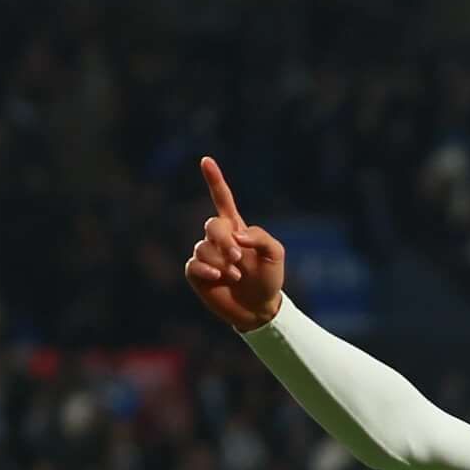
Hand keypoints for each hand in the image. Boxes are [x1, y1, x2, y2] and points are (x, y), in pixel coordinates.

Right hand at [181, 156, 286, 330]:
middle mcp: (218, 238)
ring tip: (235, 276)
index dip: (214, 180)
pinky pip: (193, 264)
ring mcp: (206, 255)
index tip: (206, 160)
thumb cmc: (269, 278)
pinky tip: (219, 278)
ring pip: (203, 248)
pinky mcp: (197, 273)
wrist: (260, 308)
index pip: (222, 199)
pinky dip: (207, 271)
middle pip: (212, 225)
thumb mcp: (275, 254)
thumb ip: (260, 237)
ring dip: (221, 262)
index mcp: (236, 227)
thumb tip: (237, 235)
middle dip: (224, 241)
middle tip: (238, 260)